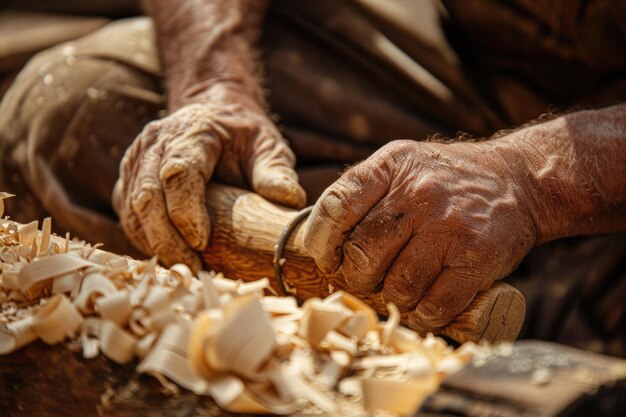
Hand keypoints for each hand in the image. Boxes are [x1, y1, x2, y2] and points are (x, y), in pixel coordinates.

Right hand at [113, 85, 305, 269]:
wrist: (217, 117)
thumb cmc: (245, 137)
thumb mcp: (267, 146)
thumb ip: (276, 171)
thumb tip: (289, 201)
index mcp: (190, 131)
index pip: (178, 172)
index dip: (185, 210)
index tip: (202, 242)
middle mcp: (155, 143)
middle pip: (148, 196)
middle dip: (167, 239)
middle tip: (192, 269)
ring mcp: (136, 161)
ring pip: (132, 209)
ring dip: (154, 243)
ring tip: (182, 270)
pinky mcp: (128, 180)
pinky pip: (128, 215)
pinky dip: (145, 240)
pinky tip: (170, 258)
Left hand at [303, 139, 536, 333]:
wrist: (519, 181)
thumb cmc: (447, 180)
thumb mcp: (402, 164)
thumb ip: (362, 192)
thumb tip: (319, 240)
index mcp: (392, 166)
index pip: (336, 207)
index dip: (320, 242)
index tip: (327, 258)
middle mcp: (419, 194)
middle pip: (362, 253)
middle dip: (356, 277)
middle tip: (366, 278)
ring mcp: (450, 228)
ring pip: (397, 287)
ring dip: (392, 299)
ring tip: (399, 290)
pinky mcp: (477, 259)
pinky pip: (435, 305)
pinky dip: (422, 316)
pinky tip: (423, 308)